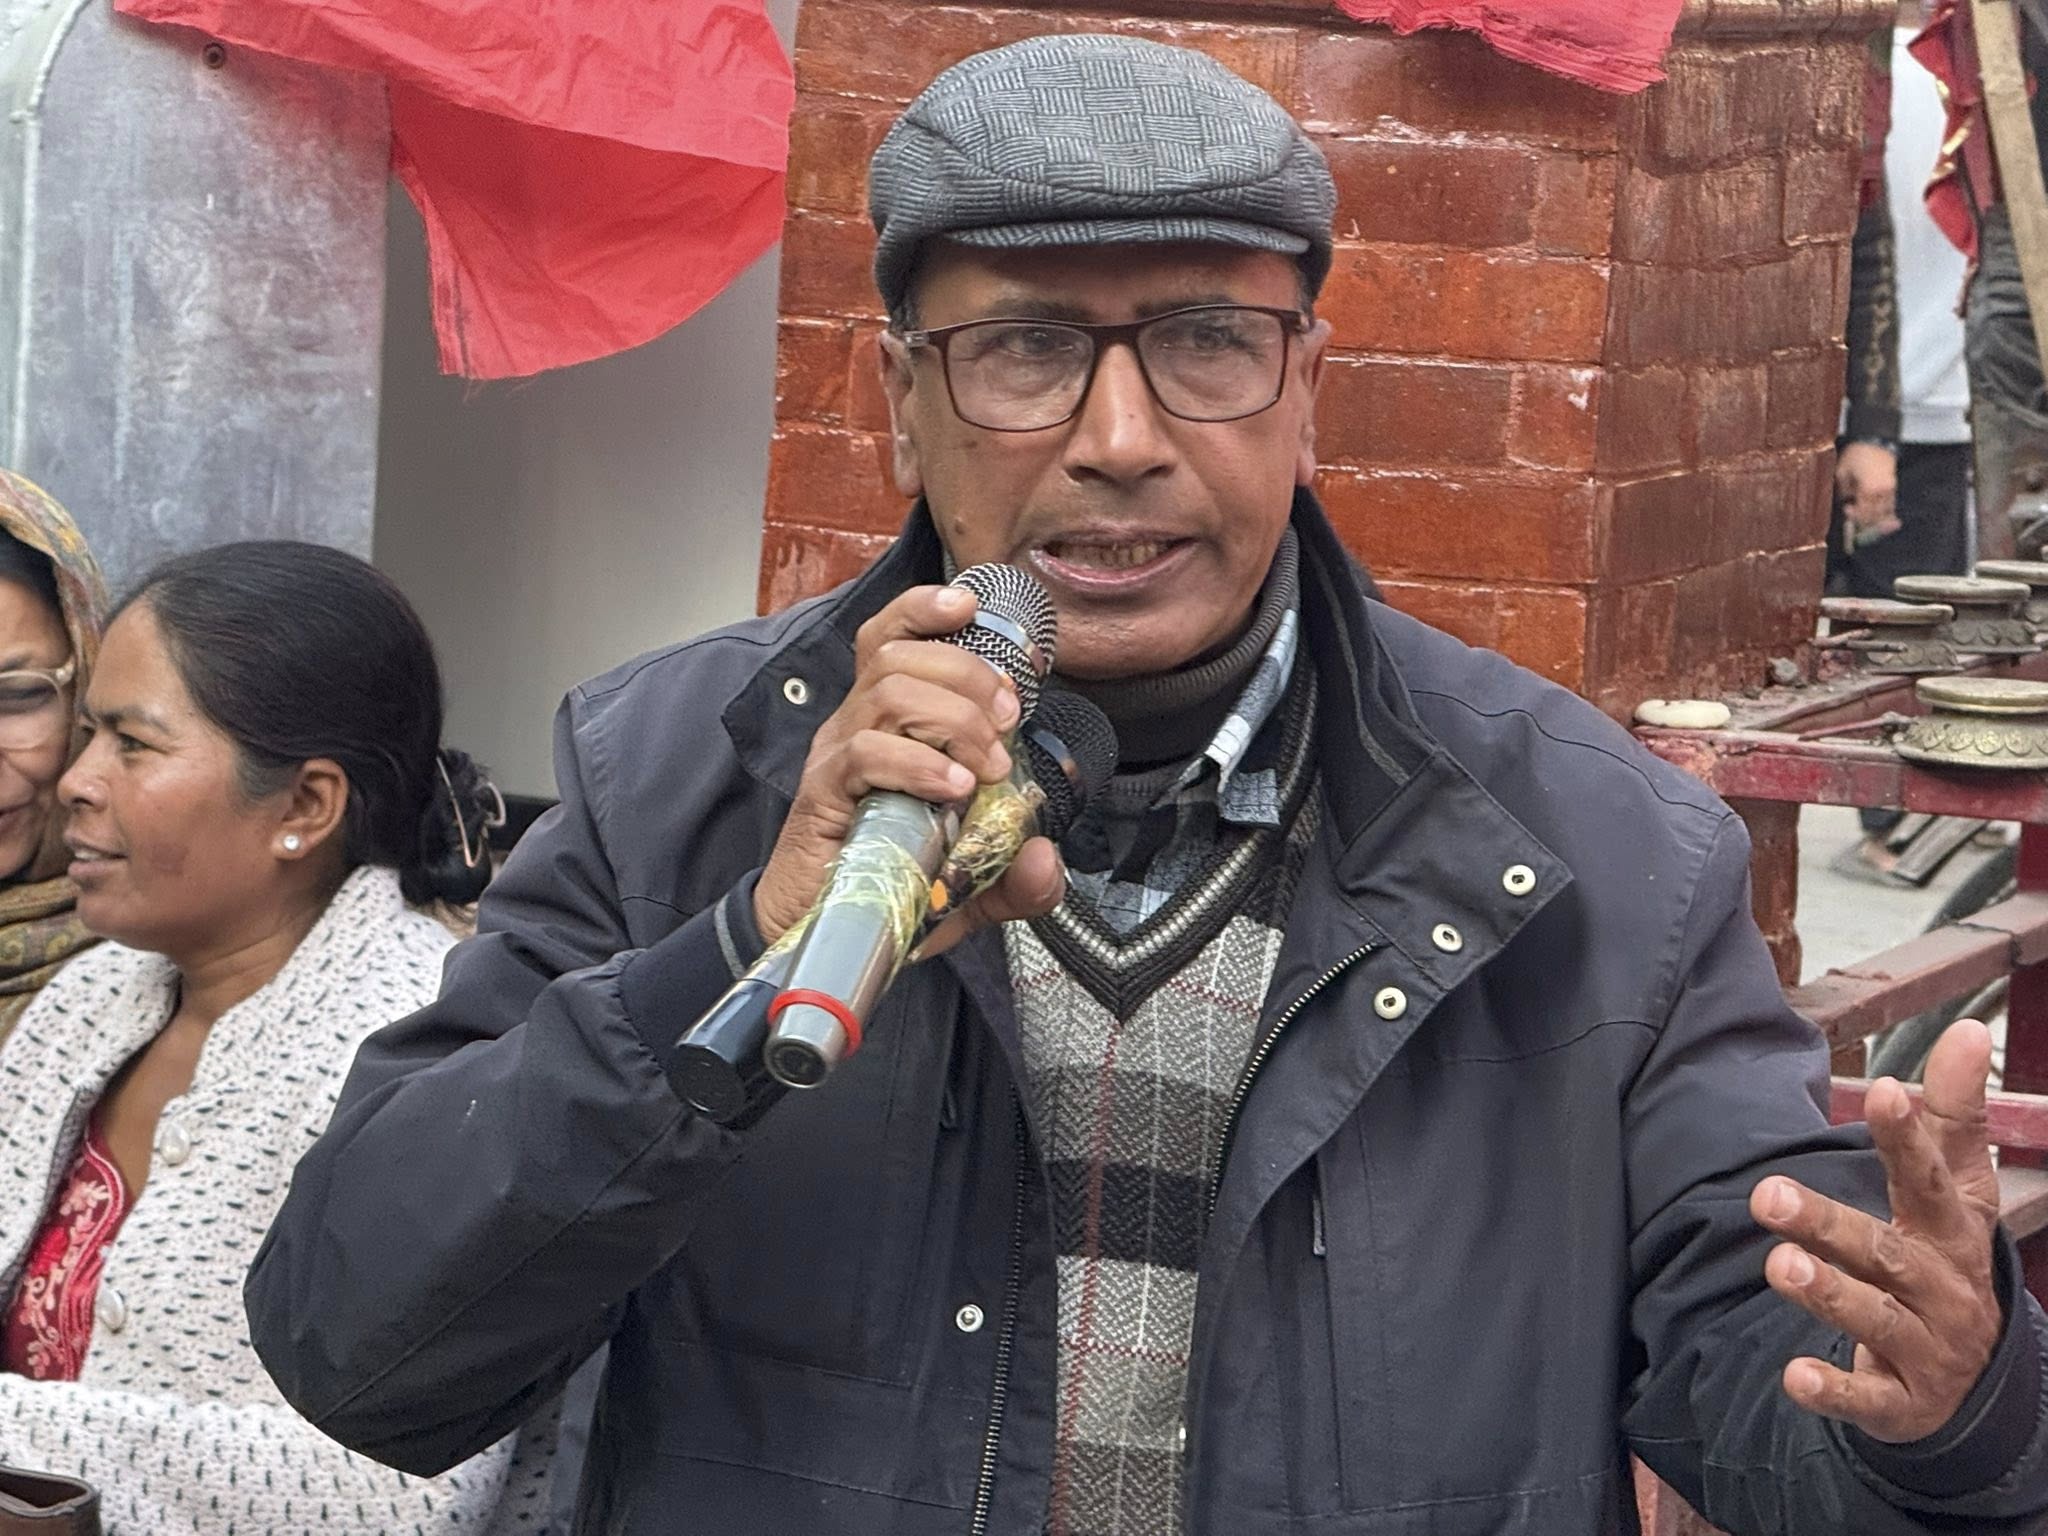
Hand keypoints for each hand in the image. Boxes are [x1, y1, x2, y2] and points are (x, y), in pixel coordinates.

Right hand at [754, 584, 1065, 955]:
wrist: (821, 936)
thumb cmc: (887, 886)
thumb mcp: (970, 882)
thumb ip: (1015, 875)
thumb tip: (1046, 861)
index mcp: (884, 722)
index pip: (890, 638)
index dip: (925, 610)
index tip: (972, 606)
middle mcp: (855, 727)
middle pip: (899, 654)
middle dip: (967, 673)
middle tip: (1008, 722)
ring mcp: (836, 757)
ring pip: (888, 691)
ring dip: (954, 718)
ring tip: (986, 766)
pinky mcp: (822, 795)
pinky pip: (866, 753)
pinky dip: (919, 762)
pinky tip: (953, 789)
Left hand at [1750, 1020, 2003, 1443]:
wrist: (1975, 1377)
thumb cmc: (1946, 1256)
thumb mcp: (1956, 1187)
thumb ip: (1952, 1112)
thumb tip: (1965, 1027)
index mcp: (1951, 1231)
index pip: (1930, 1178)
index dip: (1909, 1136)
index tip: (1884, 1090)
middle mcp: (1942, 1288)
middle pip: (1885, 1253)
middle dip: (1828, 1224)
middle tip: (1766, 1194)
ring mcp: (1925, 1348)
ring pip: (1875, 1319)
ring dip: (1827, 1294)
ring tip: (1777, 1265)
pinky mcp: (1902, 1403)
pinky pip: (1867, 1400)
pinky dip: (1832, 1390)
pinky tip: (1794, 1377)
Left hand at [1837, 442, 1901, 538]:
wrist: (1875, 439)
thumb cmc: (1856, 454)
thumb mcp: (1842, 471)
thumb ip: (1843, 490)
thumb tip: (1844, 503)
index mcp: (1868, 489)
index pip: (1862, 513)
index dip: (1854, 517)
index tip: (1847, 510)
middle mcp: (1881, 491)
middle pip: (1875, 516)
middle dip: (1864, 522)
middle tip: (1855, 519)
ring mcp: (1889, 489)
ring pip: (1885, 513)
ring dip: (1876, 520)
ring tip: (1868, 523)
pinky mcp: (1893, 485)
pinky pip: (1890, 505)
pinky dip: (1885, 513)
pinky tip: (1882, 519)